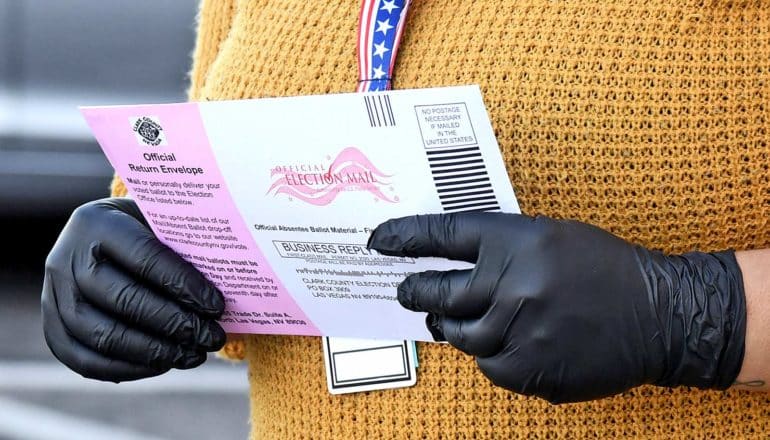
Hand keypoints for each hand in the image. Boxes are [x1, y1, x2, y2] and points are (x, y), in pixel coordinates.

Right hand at [42, 198, 225, 381]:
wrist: (104, 239)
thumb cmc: (148, 230)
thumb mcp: (161, 221)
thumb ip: (185, 244)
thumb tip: (230, 282)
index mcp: (97, 222)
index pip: (145, 258)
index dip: (184, 285)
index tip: (217, 306)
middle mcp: (66, 257)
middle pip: (124, 300)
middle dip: (175, 324)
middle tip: (212, 337)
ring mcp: (53, 293)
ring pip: (102, 334)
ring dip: (154, 352)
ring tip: (194, 355)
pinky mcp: (52, 326)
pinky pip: (83, 359)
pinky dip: (126, 368)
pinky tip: (164, 365)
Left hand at [367, 213, 745, 402]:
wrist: (659, 315)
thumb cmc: (603, 270)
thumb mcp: (552, 239)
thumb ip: (501, 251)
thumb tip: (452, 268)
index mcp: (518, 241)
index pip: (444, 234)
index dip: (406, 236)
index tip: (379, 241)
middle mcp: (513, 284)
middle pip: (440, 290)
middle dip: (414, 291)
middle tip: (405, 291)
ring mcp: (520, 329)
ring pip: (460, 334)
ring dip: (453, 326)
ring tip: (451, 319)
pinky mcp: (530, 368)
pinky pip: (488, 365)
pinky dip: (490, 355)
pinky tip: (507, 343)